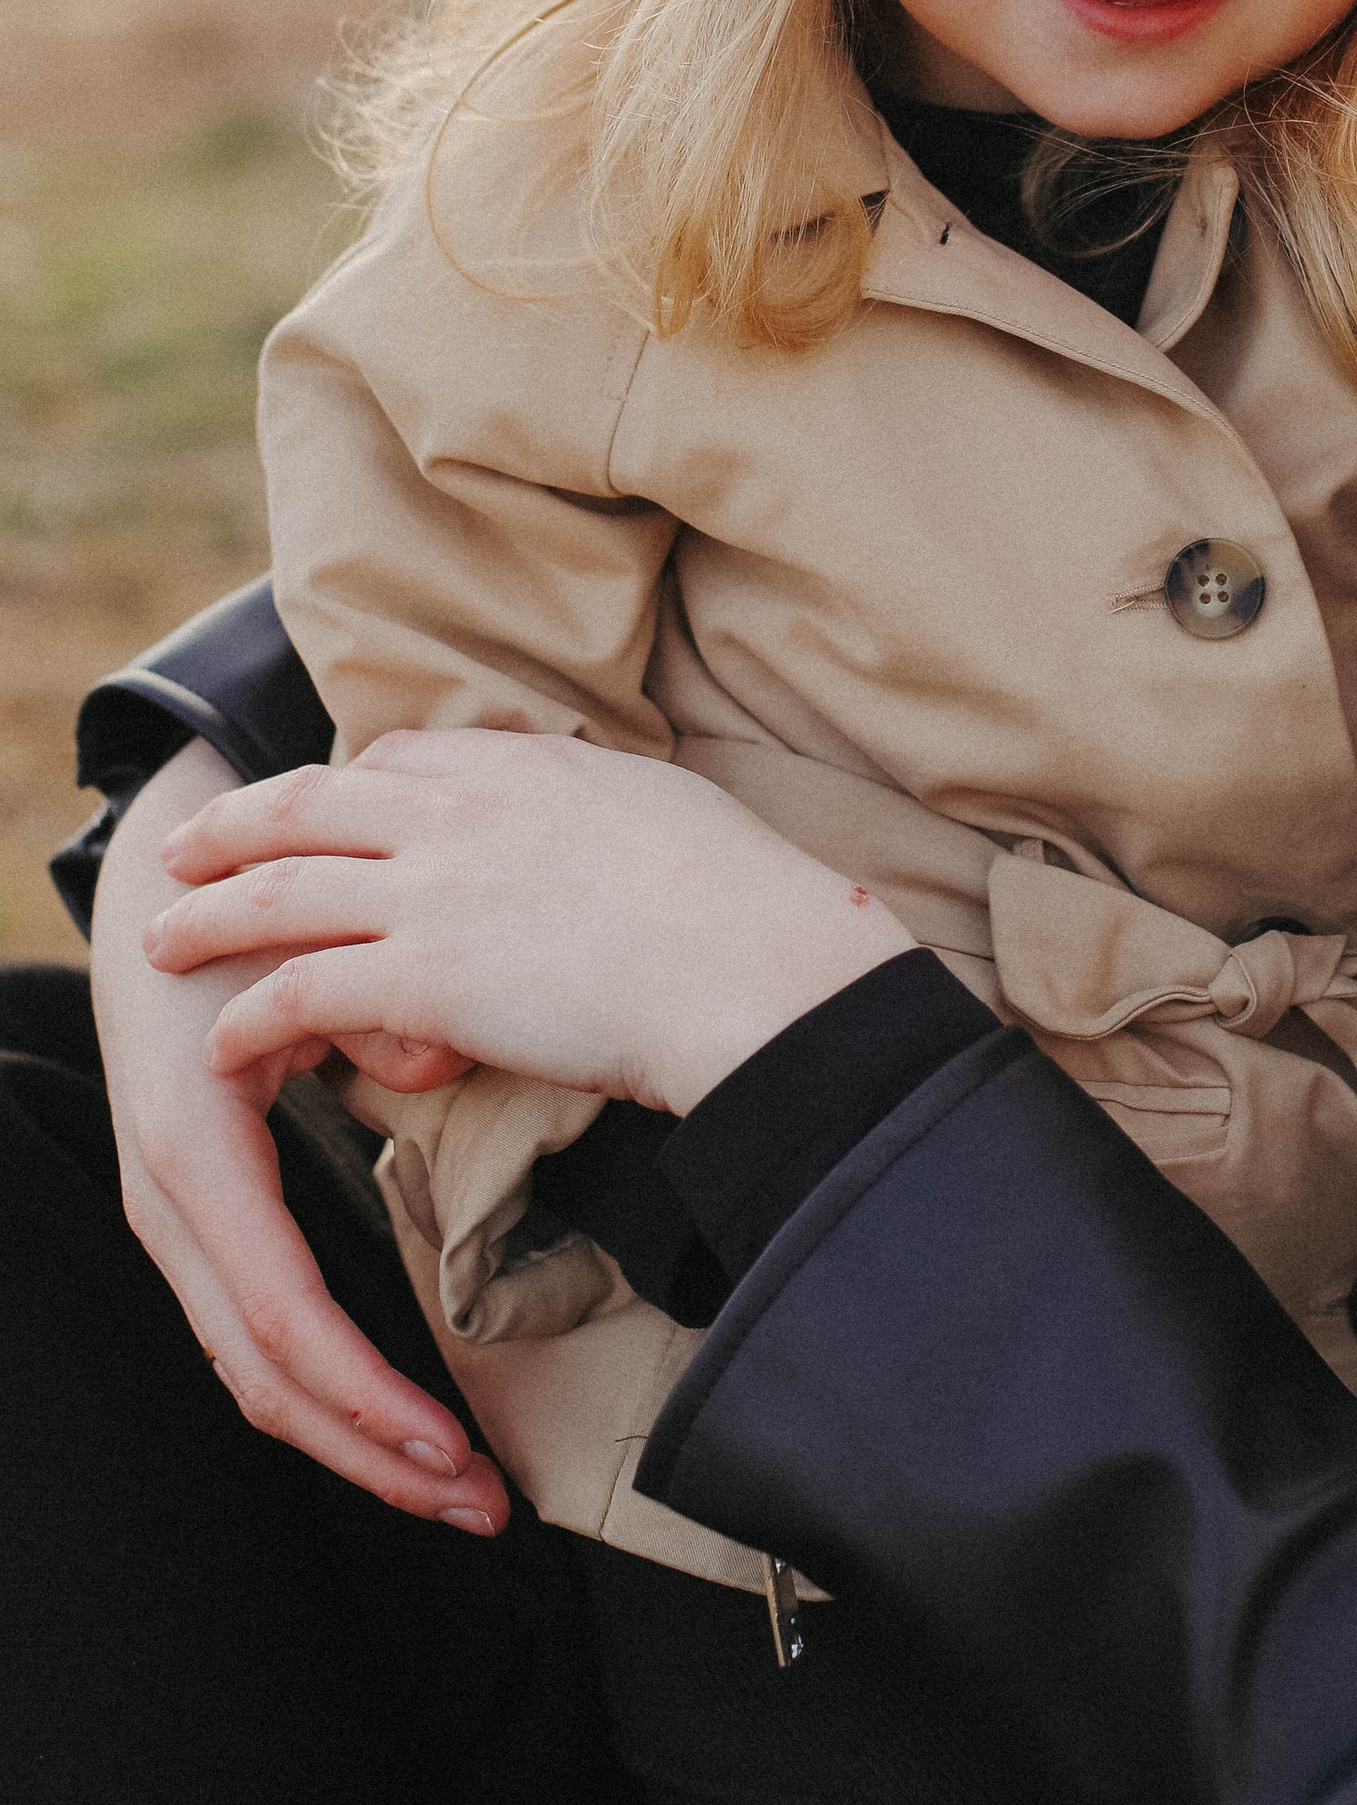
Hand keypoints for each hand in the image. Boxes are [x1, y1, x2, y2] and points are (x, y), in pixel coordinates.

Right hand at [90, 741, 510, 1530]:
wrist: (162, 893)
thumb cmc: (235, 916)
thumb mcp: (296, 943)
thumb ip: (369, 1003)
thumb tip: (432, 1064)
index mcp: (195, 1152)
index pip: (285, 1317)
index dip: (368, 1397)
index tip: (455, 1451)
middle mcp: (173, 1205)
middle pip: (270, 1376)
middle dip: (375, 1455)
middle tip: (484, 1505)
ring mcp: (181, 1221)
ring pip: (259, 1372)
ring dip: (360, 1440)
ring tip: (461, 1484)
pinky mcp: (204, 1220)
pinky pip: (263, 1333)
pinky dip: (335, 1390)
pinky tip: (401, 1419)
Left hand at [148, 727, 914, 1116]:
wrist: (749, 961)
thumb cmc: (742, 899)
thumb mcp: (666, 809)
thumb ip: (605, 811)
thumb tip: (611, 824)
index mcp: (523, 765)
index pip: (396, 759)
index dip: (339, 785)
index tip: (312, 806)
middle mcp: (460, 813)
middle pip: (306, 806)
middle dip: (231, 826)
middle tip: (181, 849)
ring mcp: (433, 892)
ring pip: (278, 891)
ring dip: (207, 916)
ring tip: (160, 941)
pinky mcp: (422, 979)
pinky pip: (299, 993)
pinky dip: (245, 1019)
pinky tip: (220, 1045)